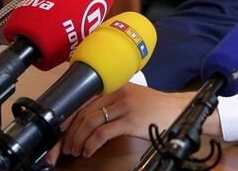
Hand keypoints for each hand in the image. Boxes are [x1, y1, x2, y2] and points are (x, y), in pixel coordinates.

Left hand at [46, 84, 207, 163]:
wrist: (180, 110)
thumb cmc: (156, 108)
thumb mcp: (131, 99)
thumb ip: (110, 104)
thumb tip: (85, 123)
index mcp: (115, 86)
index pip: (83, 103)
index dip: (67, 121)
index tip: (58, 136)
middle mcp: (118, 92)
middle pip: (83, 113)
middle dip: (68, 134)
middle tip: (62, 149)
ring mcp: (125, 105)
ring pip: (90, 122)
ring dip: (77, 140)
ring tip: (75, 151)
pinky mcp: (131, 120)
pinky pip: (103, 133)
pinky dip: (91, 144)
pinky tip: (89, 151)